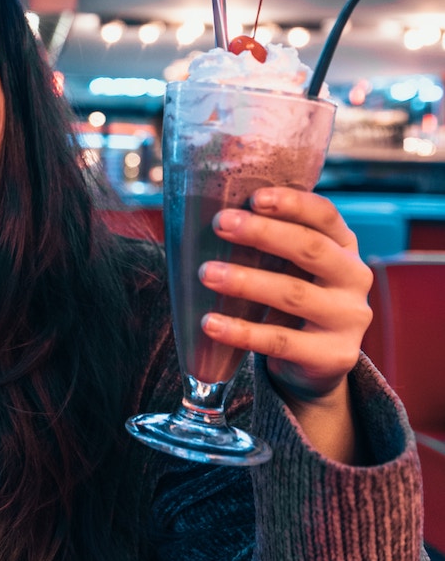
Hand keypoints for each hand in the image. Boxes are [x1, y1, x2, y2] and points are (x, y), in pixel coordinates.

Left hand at [197, 188, 371, 457]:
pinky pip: (280, 341)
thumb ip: (269, 244)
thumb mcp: (290, 266)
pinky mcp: (334, 355)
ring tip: (206, 273)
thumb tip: (214, 216)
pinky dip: (241, 332)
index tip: (254, 197)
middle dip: (263, 233)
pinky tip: (210, 323)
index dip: (292, 203)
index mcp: (344, 246)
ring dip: (246, 281)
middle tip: (220, 224)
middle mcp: (354, 277)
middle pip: (310, 249)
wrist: (316, 363)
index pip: (324, 216)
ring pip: (293, 294)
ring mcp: (348, 318)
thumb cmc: (292, 298)